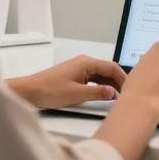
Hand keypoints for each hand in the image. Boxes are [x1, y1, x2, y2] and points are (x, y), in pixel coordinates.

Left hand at [8, 55, 126, 109]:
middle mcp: (83, 63)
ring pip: (100, 75)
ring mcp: (78, 69)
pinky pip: (92, 79)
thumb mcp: (76, 94)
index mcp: (86, 63)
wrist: (29, 92)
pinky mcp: (74, 76)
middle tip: (125, 94)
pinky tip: (102, 95)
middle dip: (118, 82)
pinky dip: (100, 86)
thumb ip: (97, 93)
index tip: (129, 89)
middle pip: (107, 70)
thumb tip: (113, 92)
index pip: (112, 67)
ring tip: (116, 97)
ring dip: (109, 85)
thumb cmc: (48, 90)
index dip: (123, 78)